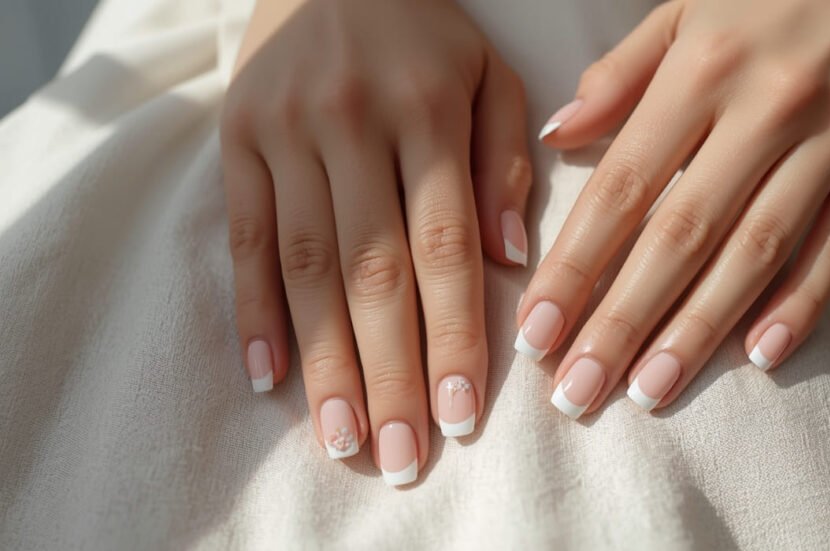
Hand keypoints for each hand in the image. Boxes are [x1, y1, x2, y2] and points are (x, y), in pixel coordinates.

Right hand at [221, 0, 529, 483]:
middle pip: (373, 273)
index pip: (444, 246)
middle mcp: (353, 126)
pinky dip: (254, 309)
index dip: (452, 336)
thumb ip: (507, 158)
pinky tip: (269, 374)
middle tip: (401, 456)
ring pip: (306, 268)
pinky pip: (243, 237)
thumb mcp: (488, 72)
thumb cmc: (423, 30)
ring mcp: (284, 134)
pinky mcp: (235, 141)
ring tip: (342, 437)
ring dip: (323, 362)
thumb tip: (510, 261)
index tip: (461, 415)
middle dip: (389, 373)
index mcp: (428, 110)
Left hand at [517, 0, 829, 416]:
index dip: (574, 265)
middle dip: (622, 321)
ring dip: (698, 331)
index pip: (622, 186)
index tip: (537, 332)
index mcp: (703, 69)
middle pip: (681, 235)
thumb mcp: (687, 8)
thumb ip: (621, 74)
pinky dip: (802, 304)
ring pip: (756, 252)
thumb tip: (559, 137)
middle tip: (577, 392)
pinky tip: (759, 357)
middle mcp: (766, 109)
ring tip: (649, 390)